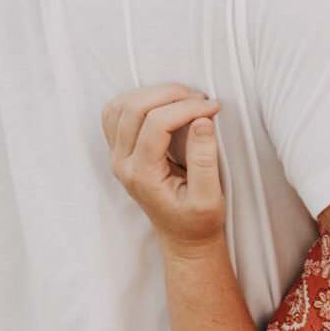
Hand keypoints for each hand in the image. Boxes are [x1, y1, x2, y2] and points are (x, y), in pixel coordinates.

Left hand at [101, 85, 225, 250]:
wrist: (183, 237)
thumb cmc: (198, 221)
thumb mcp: (210, 198)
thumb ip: (205, 159)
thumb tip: (202, 120)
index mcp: (142, 175)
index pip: (157, 123)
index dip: (187, 107)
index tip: (214, 107)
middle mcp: (123, 164)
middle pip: (134, 108)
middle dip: (171, 94)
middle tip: (201, 99)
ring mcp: (117, 155)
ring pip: (120, 105)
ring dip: (153, 93)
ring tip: (184, 100)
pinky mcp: (119, 150)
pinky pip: (115, 113)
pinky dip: (138, 100)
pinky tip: (163, 106)